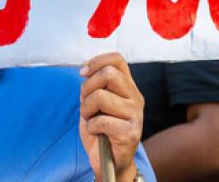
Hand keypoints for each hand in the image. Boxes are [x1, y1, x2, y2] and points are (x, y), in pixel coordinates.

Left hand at [79, 52, 143, 181]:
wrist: (110, 160)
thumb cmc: (102, 129)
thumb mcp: (94, 102)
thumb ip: (93, 85)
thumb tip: (85, 71)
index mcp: (128, 86)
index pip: (117, 59)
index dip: (96, 61)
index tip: (83, 73)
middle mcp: (135, 97)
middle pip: (109, 74)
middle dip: (88, 87)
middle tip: (86, 102)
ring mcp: (135, 115)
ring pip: (101, 96)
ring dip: (87, 109)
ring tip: (90, 119)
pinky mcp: (130, 133)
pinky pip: (101, 121)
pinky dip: (91, 127)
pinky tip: (97, 132)